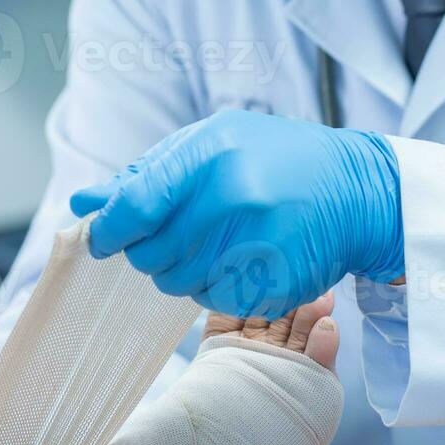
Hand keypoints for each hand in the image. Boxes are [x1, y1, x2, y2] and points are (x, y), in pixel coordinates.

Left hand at [70, 110, 403, 317]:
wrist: (360, 193)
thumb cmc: (277, 160)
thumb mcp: (213, 144)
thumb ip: (146, 175)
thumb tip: (84, 202)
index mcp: (213, 155)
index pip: (135, 205)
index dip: (108, 229)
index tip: (102, 237)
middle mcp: (233, 200)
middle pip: (149, 252)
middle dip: (147, 251)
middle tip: (175, 235)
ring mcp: (254, 246)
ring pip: (176, 282)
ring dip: (181, 270)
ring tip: (215, 241)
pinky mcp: (270, 284)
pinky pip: (211, 300)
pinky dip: (214, 286)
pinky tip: (240, 259)